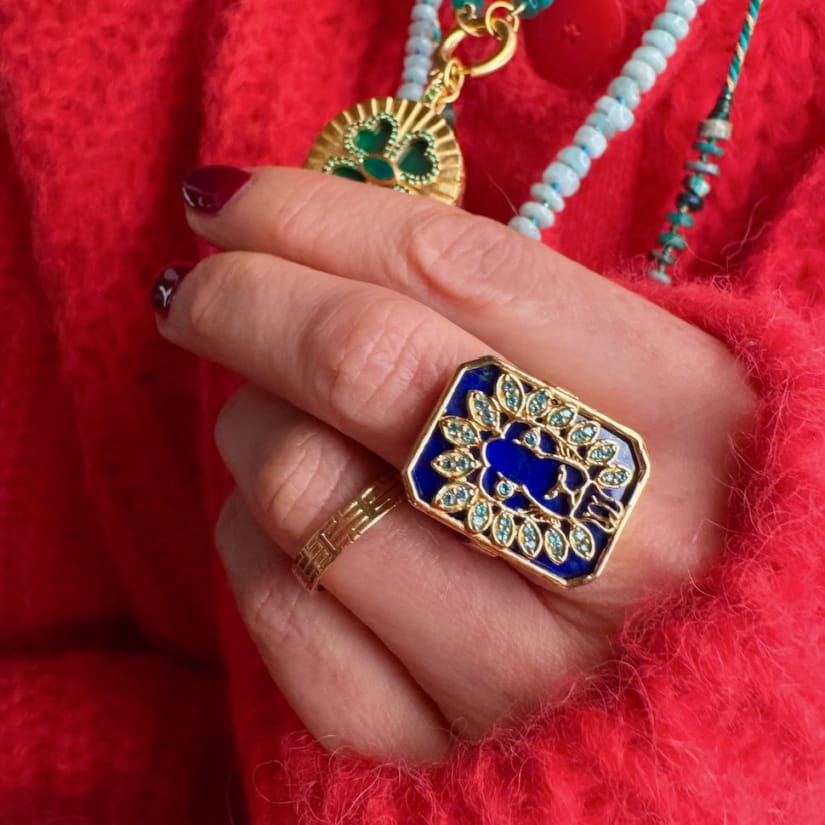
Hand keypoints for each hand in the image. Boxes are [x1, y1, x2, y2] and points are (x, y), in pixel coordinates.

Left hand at [155, 167, 753, 763]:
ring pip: (298, 488)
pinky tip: (290, 524)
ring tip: (283, 424)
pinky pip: (280, 610)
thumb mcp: (647, 381)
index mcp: (679, 416)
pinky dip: (252, 544)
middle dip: (241, 301)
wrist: (711, 686)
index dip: (313, 215)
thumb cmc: (668, 503)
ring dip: (253, 429)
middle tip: (198, 289)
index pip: (454, 268)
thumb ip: (507, 310)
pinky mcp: (439, 741)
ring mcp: (522, 661)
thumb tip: (311, 242)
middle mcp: (611, 545)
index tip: (230, 204)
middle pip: (365, 365)